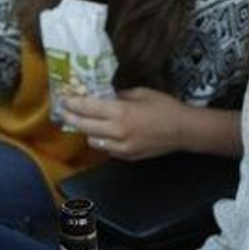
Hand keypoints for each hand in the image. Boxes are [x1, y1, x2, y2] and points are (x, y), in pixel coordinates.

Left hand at [61, 88, 186, 160]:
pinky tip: (106, 133)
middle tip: (65, 111)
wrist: (183, 131)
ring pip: (92, 141)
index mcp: (121, 112)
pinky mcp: (127, 156)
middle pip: (84, 127)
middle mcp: (117, 132)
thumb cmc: (165, 107)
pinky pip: (106, 149)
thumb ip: (119, 96)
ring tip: (87, 122)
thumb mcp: (141, 93)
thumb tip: (104, 97)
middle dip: (72, 118)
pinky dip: (103, 141)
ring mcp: (121, 147)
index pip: (87, 108)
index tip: (64, 99)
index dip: (73, 103)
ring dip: (87, 131)